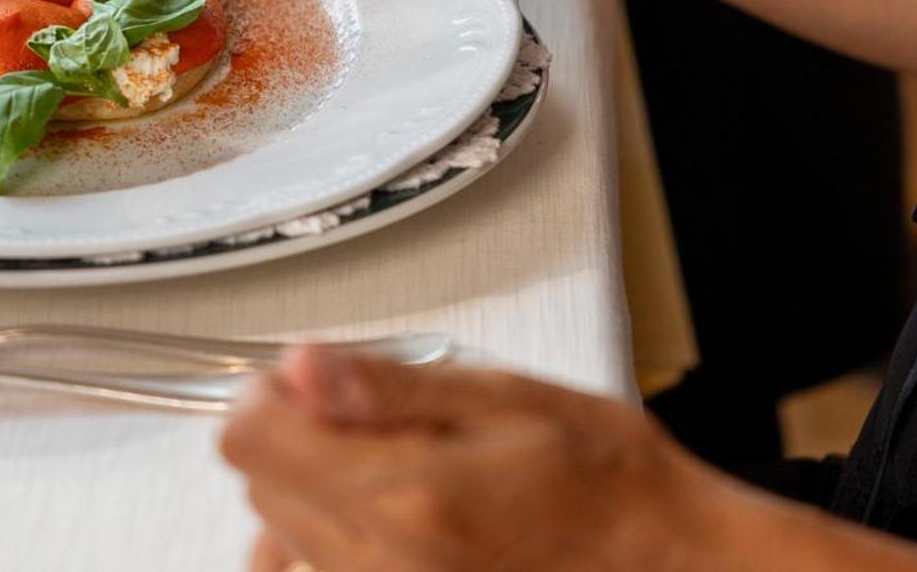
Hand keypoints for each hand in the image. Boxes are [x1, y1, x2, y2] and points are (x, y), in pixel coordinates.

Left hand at [222, 347, 753, 571]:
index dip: (271, 392)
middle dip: (294, 432)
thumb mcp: (503, 398)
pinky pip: (315, 569)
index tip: (317, 379)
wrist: (666, 564)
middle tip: (370, 412)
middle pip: (257, 481)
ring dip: (312, 483)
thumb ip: (388, 387)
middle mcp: (379, 561)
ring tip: (393, 459)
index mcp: (407, 493)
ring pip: (279, 528)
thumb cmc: (601, 478)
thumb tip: (298, 365)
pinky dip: (324, 534)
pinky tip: (380, 509)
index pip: (250, 438)